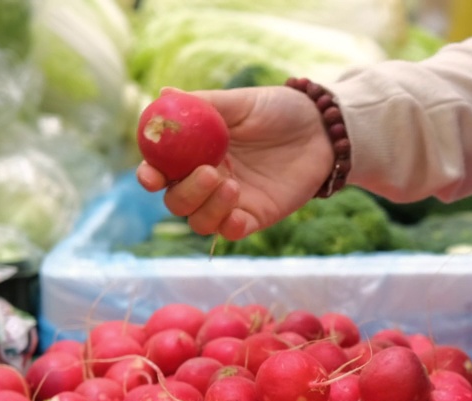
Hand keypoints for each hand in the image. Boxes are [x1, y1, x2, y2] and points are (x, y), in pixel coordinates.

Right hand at [135, 86, 333, 239]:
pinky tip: (239, 211)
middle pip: (177, 201)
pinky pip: (232, 232)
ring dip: (207, 208)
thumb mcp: (241, 103)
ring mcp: (231, 200)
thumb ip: (203, 105)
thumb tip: (164, 96)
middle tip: (211, 172)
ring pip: (200, 221)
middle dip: (185, 192)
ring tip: (232, 184)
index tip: (151, 176)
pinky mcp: (256, 216)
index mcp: (196, 152)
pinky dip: (229, 226)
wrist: (321, 129)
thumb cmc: (277, 110)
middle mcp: (208, 179)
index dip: (150, 176)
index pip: (162, 170)